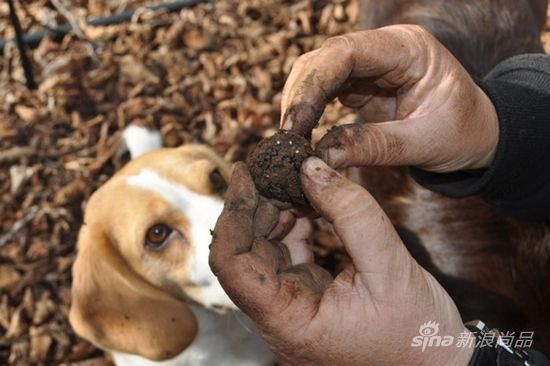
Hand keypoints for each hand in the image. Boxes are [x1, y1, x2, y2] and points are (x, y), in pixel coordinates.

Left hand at [209, 159, 472, 364]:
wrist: (437, 365)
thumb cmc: (418, 334)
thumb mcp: (391, 268)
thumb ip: (352, 214)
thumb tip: (312, 169)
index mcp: (288, 322)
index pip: (233, 265)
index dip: (232, 215)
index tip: (245, 173)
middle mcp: (280, 317)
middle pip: (246, 251)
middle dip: (258, 204)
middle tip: (278, 165)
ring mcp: (292, 307)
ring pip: (265, 250)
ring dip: (277, 211)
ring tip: (296, 178)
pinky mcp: (307, 297)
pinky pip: (288, 254)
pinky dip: (295, 225)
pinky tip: (309, 201)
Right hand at [280, 25, 498, 172]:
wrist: (479, 135)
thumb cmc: (464, 133)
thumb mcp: (425, 143)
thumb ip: (373, 146)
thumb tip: (321, 159)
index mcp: (408, 48)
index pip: (345, 52)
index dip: (313, 85)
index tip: (295, 124)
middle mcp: (384, 48)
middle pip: (324, 59)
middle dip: (300, 96)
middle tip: (286, 138)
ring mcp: (371, 64)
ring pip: (317, 73)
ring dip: (299, 104)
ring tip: (289, 141)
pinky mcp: (361, 83)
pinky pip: (324, 91)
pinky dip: (309, 112)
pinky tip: (301, 134)